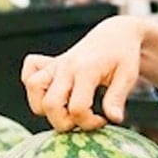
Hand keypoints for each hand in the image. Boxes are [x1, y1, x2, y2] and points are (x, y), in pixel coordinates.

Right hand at [21, 16, 145, 131]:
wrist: (115, 35)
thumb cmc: (123, 56)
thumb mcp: (128, 76)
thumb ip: (117, 97)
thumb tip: (113, 118)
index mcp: (86, 70)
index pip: (77, 108)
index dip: (88, 123)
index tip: (102, 120)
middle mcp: (66, 67)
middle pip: (50, 104)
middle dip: (65, 122)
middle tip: (83, 118)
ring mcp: (56, 65)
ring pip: (34, 88)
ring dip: (45, 107)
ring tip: (65, 109)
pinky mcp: (49, 64)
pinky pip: (29, 74)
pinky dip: (33, 86)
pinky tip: (51, 91)